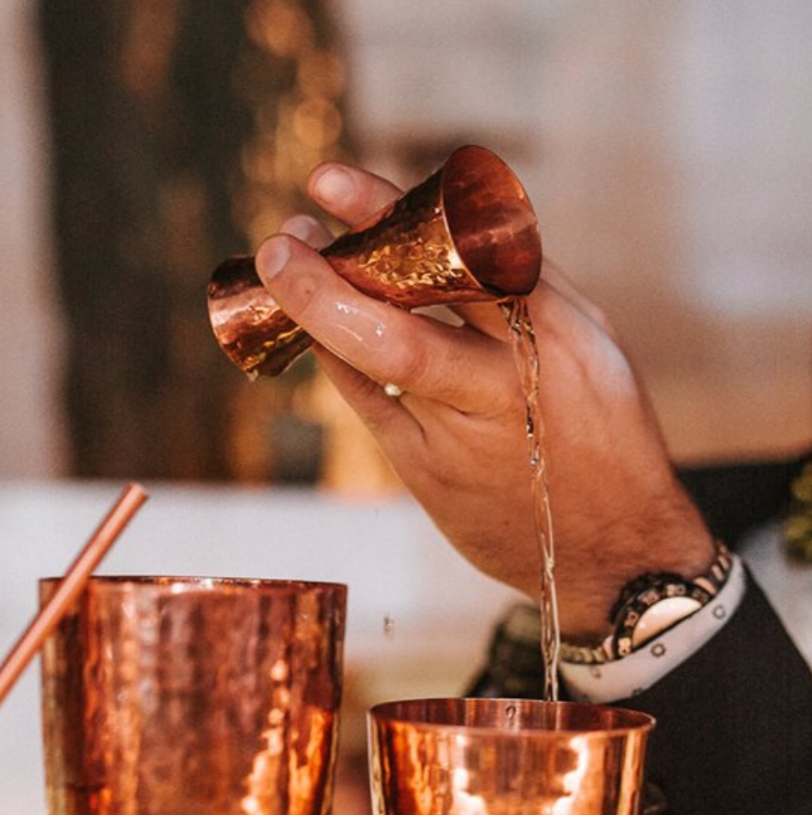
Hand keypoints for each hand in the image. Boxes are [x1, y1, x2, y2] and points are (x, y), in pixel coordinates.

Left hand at [255, 162, 714, 640]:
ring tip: (284, 271)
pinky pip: (370, 404)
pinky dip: (337, 361)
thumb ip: (521, 292)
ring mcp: (466, 435)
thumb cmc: (601, 434)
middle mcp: (509, 383)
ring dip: (319, 313)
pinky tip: (313, 330)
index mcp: (561, 334)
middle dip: (325, 277)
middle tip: (281, 239)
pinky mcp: (431, 475)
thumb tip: (438, 232)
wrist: (615, 551)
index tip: (329, 182)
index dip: (390, 212)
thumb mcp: (591, 346)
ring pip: (377, 362)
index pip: (467, 253)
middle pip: (404, 321)